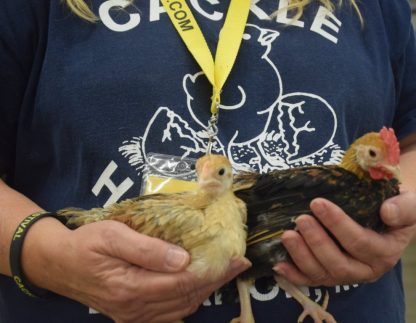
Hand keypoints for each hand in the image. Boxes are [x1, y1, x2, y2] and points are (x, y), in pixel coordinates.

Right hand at [25, 220, 249, 322]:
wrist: (60, 264)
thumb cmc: (87, 243)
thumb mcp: (114, 236)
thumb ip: (147, 249)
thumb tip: (183, 259)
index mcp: (131, 287)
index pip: (184, 282)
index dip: (213, 271)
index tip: (235, 257)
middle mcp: (136, 308)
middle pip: (187, 297)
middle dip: (216, 280)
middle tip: (238, 263)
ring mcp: (134, 316)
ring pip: (181, 308)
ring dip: (206, 290)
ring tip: (225, 272)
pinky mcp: (132, 316)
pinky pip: (169, 314)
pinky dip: (189, 300)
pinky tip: (199, 287)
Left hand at [273, 191, 415, 286]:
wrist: (386, 214)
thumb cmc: (394, 207)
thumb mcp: (409, 203)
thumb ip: (404, 208)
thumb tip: (387, 212)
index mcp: (384, 252)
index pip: (360, 243)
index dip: (338, 224)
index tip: (317, 203)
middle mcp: (365, 270)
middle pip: (338, 264)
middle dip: (317, 242)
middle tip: (300, 219)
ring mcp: (345, 274)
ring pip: (322, 274)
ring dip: (301, 256)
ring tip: (287, 235)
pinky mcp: (329, 275)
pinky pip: (310, 280)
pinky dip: (293, 274)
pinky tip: (278, 264)